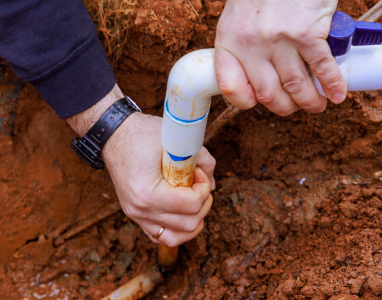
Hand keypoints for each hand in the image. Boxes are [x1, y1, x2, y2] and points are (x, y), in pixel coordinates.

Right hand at [67, 84, 215, 246]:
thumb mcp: (176, 141)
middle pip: (188, 224)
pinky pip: (160, 235)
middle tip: (198, 183)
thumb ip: (202, 159)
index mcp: (148, 193)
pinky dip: (176, 228)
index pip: (192, 205)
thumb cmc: (142, 134)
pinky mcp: (135, 215)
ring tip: (194, 200)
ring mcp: (136, 215)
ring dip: (192, 220)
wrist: (114, 135)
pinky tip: (182, 212)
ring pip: (175, 237)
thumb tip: (212, 185)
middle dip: (202, 203)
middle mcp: (140, 210)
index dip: (204, 188)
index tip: (198, 171)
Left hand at [215, 0, 346, 115]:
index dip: (245, 102)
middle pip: (268, 94)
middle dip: (285, 107)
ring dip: (310, 101)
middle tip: (295, 107)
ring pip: (295, 87)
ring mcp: (279, 39)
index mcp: (229, 41)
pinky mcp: (306, 33)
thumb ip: (242, 48)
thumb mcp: (239, 19)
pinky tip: (337, 94)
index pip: (230, 87)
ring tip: (317, 104)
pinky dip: (332, 84)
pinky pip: (321, 68)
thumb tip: (255, 77)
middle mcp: (251, 44)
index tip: (258, 103)